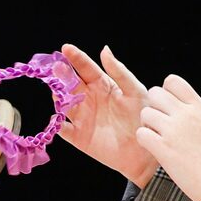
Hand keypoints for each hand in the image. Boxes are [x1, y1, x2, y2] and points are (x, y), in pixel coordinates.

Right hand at [56, 43, 157, 187]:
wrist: (145, 151)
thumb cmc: (143, 118)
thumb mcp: (135, 91)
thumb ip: (120, 72)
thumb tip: (104, 50)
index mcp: (103, 85)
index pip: (86, 68)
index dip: (76, 58)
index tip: (66, 48)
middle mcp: (89, 98)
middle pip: (70, 83)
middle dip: (61, 74)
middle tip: (56, 67)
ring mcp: (82, 117)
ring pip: (63, 103)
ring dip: (58, 96)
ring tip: (58, 91)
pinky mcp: (78, 136)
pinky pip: (62, 128)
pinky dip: (57, 124)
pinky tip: (56, 118)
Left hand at [136, 75, 200, 200]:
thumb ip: (195, 111)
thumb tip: (179, 102)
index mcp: (199, 107)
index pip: (172, 81)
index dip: (165, 92)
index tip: (169, 107)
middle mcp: (186, 115)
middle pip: (154, 93)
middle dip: (153, 107)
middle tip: (159, 123)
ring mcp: (174, 131)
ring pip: (145, 113)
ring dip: (148, 125)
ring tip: (157, 138)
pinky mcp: (164, 148)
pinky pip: (142, 134)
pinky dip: (145, 141)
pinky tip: (154, 148)